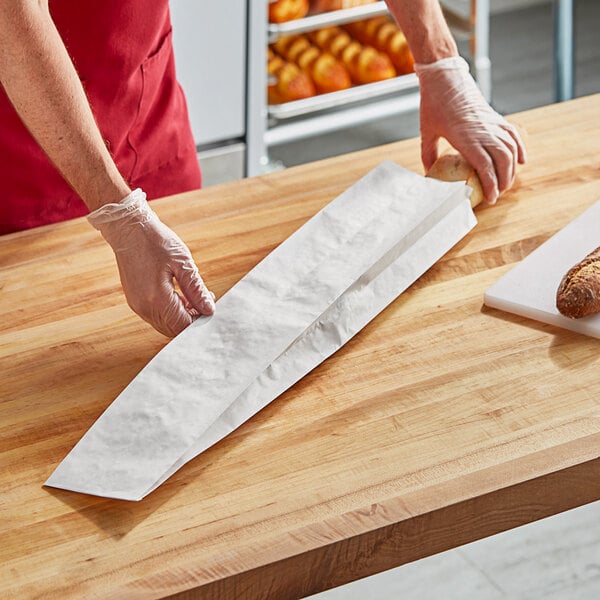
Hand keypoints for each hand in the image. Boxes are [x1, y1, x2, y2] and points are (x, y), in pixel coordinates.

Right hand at [87, 189, 214, 336]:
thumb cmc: (155, 241)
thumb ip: (196, 289)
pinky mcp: (135, 301)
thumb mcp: (182, 262)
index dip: (199, 320)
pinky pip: (157, 315)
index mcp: (156, 298)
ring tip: (194, 296)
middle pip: (173, 329)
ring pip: (165, 324)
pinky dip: (171, 311)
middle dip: (191, 319)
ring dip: (182, 316)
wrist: (128, 228)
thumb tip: (209, 309)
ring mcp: (137, 305)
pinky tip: (181, 296)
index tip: (210, 306)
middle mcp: (144, 307)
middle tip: (205, 300)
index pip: (182, 325)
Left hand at [415, 56, 525, 203]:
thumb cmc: (433, 103)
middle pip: (503, 161)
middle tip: (498, 195)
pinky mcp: (495, 116)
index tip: (490, 198)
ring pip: (510, 150)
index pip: (485, 167)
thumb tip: (428, 172)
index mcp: (465, 137)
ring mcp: (491, 123)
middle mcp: (483, 131)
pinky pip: (513, 135)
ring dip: (512, 168)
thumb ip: (428, 154)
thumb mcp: (427, 132)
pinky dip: (520, 148)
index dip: (491, 185)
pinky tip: (522, 160)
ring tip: (507, 183)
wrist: (444, 75)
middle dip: (504, 181)